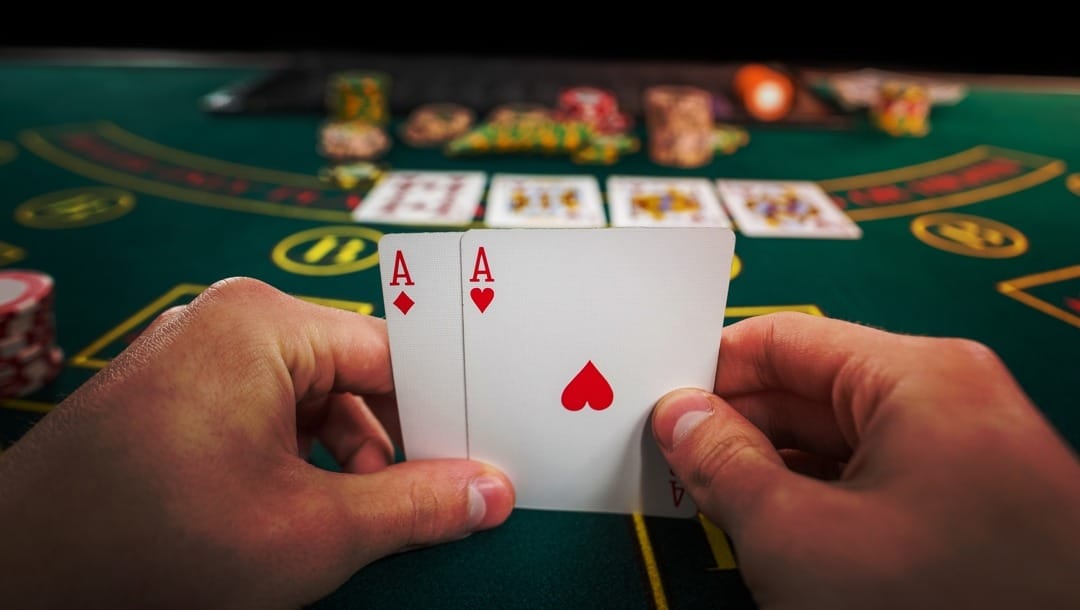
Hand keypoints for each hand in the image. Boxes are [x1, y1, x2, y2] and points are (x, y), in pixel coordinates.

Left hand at [0, 278, 513, 609]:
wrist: (21, 580)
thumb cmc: (149, 544)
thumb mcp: (312, 531)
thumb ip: (416, 506)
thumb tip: (489, 493)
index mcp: (265, 324)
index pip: (395, 354)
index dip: (445, 412)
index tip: (482, 455)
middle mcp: (229, 323)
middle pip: (354, 377)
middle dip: (392, 448)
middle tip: (434, 503)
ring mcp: (197, 356)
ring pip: (312, 402)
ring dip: (345, 463)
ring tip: (359, 524)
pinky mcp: (176, 395)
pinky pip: (267, 415)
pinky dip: (297, 463)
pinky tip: (304, 515)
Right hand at [652, 312, 1079, 608]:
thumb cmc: (956, 606)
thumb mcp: (798, 538)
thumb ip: (722, 465)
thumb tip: (681, 419)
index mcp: (918, 376)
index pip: (782, 340)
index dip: (710, 370)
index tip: (661, 405)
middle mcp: (951, 398)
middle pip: (809, 390)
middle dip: (737, 427)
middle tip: (676, 464)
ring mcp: (968, 452)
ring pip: (839, 441)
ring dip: (774, 470)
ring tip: (717, 504)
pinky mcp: (974, 505)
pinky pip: (875, 480)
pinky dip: (819, 501)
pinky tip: (779, 535)